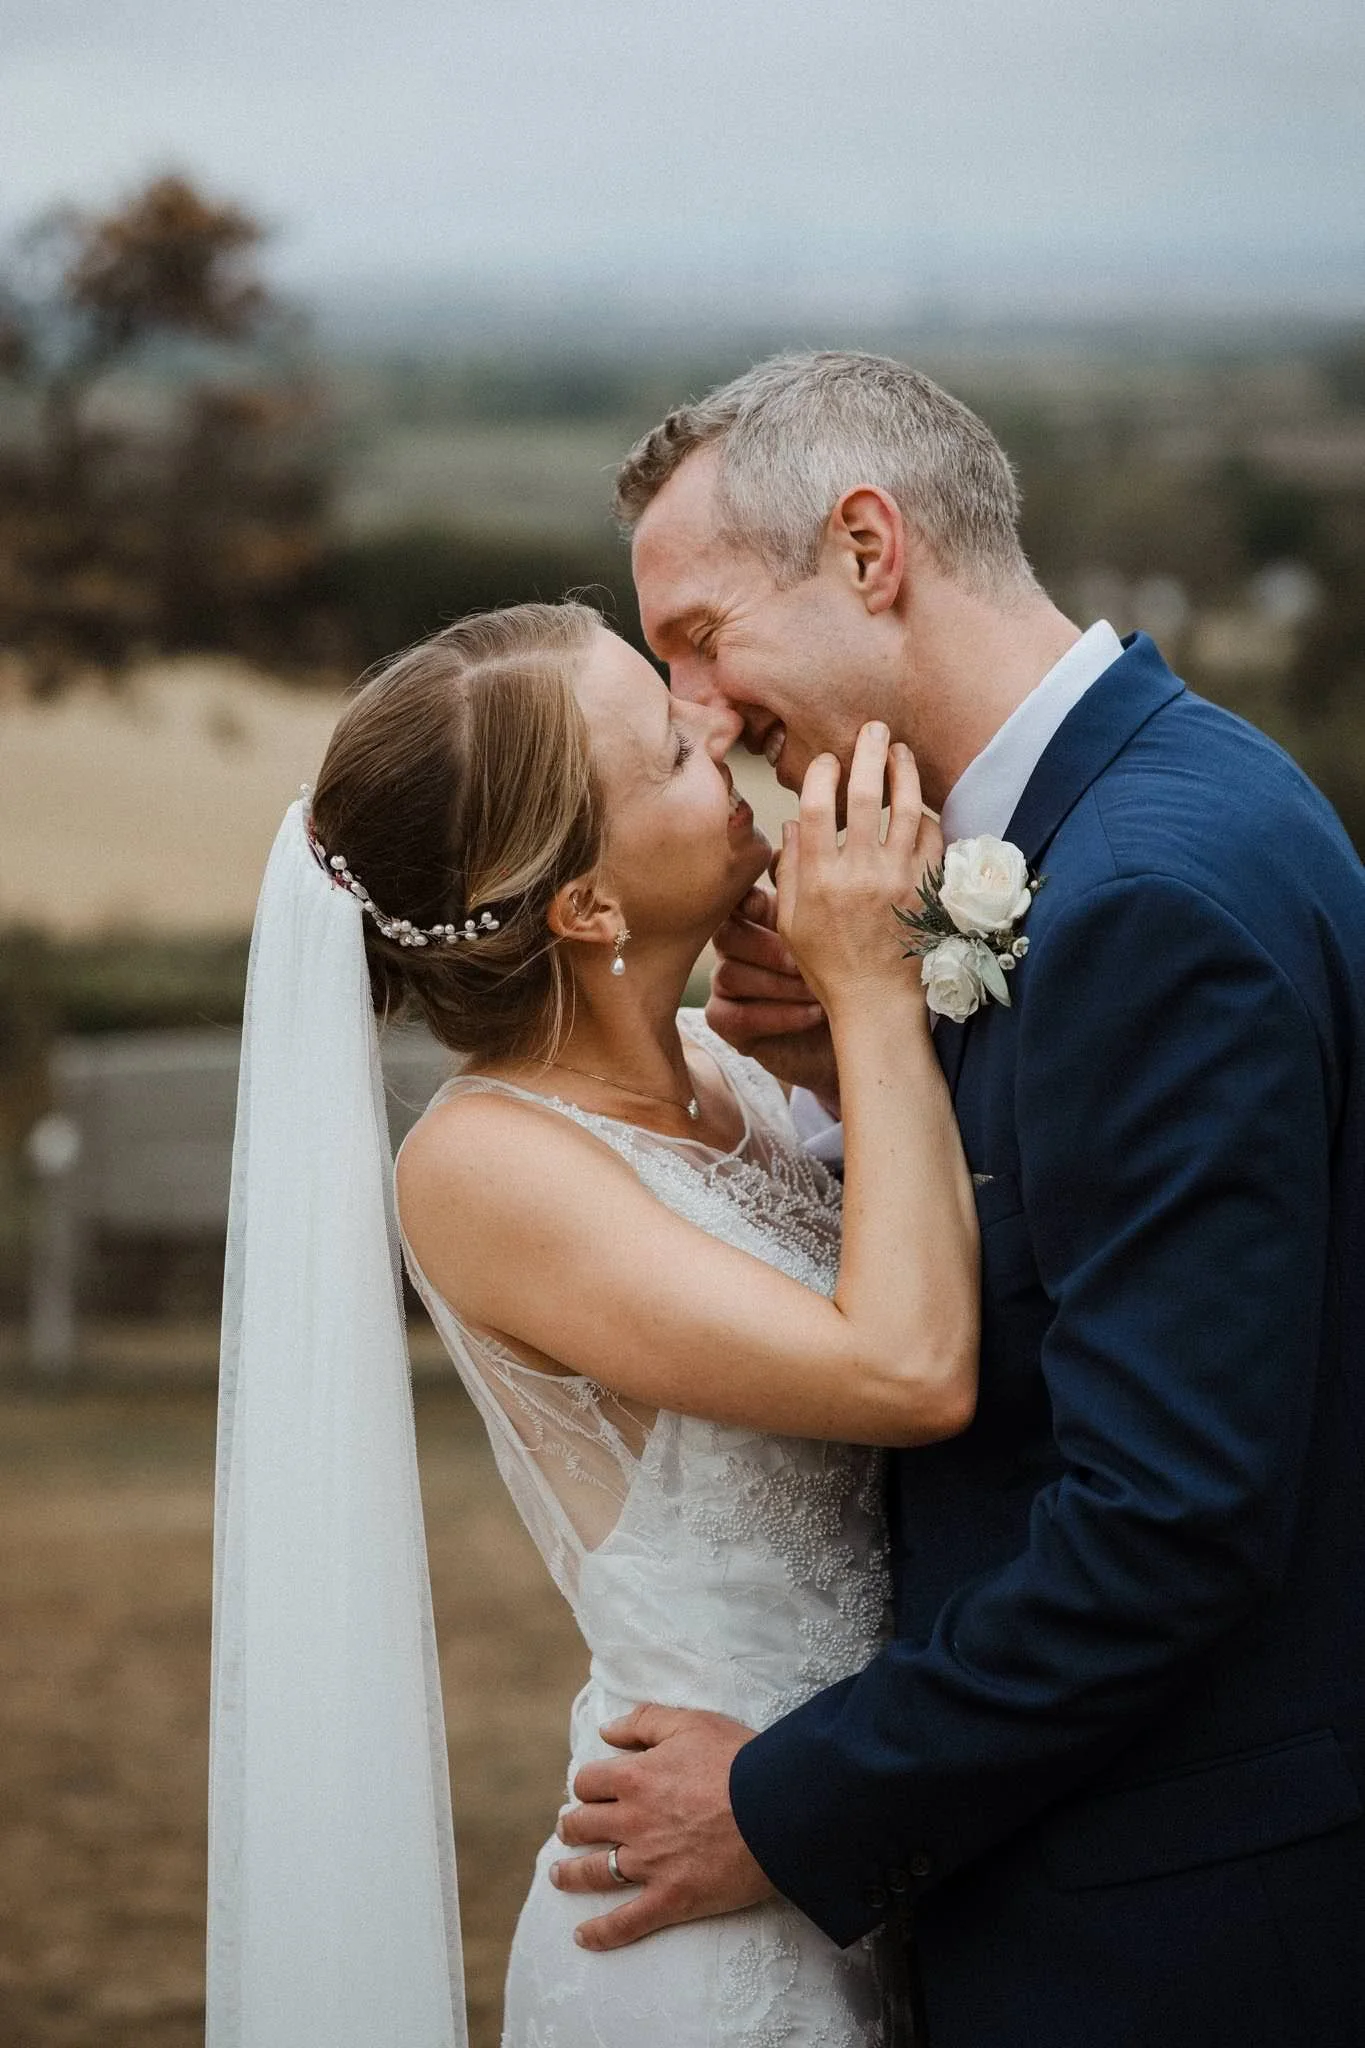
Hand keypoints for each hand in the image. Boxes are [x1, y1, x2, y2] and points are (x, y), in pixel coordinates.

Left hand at [549, 1704, 774, 1949]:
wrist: (777, 1808)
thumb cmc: (738, 1759)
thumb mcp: (691, 1722)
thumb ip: (644, 1722)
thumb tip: (606, 1731)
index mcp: (634, 1777)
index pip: (588, 1782)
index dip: (586, 1785)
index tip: (590, 1791)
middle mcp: (632, 1821)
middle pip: (582, 1825)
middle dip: (571, 1827)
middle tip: (569, 1830)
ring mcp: (649, 1863)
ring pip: (594, 1872)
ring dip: (570, 1874)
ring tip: (559, 1876)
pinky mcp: (671, 1898)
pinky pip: (626, 1922)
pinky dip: (601, 1933)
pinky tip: (583, 1936)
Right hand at [708, 889, 839, 1108]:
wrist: (853, 1038)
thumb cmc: (846, 979)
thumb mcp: (839, 936)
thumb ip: (818, 896)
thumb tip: (799, 847)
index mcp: (757, 919)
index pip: (740, 901)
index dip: (750, 901)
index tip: (766, 907)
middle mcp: (736, 948)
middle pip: (727, 935)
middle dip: (771, 949)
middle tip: (808, 963)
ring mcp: (726, 985)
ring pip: (730, 975)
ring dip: (780, 985)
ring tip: (819, 992)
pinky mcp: (726, 1022)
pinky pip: (735, 1015)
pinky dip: (777, 1015)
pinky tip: (813, 1014)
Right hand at [777, 725, 941, 1021]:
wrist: (876, 1003)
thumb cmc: (827, 965)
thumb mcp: (792, 922)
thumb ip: (790, 870)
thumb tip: (793, 825)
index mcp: (820, 878)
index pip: (818, 806)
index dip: (822, 772)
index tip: (825, 760)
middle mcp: (859, 873)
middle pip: (865, 794)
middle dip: (868, 751)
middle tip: (873, 728)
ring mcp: (898, 880)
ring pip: (906, 808)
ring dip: (904, 772)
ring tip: (900, 752)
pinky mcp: (926, 890)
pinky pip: (933, 839)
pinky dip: (927, 816)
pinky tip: (919, 806)